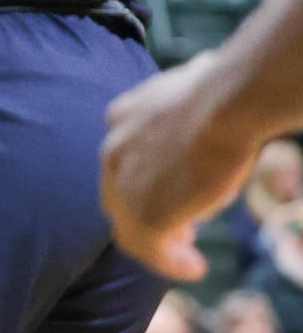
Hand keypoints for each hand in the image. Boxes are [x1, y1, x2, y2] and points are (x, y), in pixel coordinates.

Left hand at [100, 52, 260, 279]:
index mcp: (119, 118)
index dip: (143, 182)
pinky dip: (171, 264)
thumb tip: (204, 65)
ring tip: (187, 255)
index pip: (120, 162)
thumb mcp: (189, 81)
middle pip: (117, 196)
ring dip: (158, 245)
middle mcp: (112, 151)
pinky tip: (194, 267)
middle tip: (179, 230)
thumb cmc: (216, 89)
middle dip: (145, 215)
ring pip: (129, 227)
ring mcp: (124, 185)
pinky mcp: (144, 214)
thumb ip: (185, 91)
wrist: (221, 107)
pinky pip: (151, 251)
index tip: (172, 195)